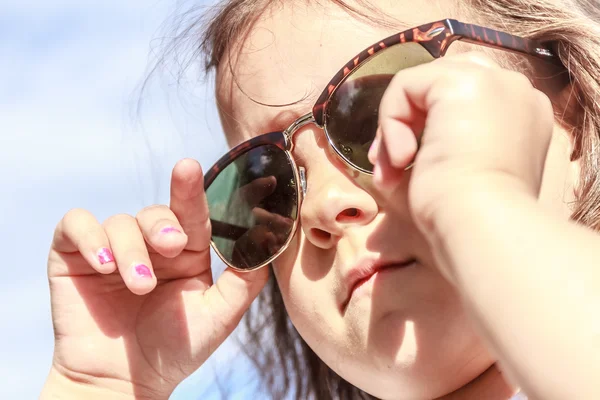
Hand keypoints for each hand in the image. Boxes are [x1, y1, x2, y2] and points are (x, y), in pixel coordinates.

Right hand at [43, 159, 267, 398]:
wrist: (125, 383)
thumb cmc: (174, 349)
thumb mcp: (219, 315)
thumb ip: (245, 279)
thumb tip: (269, 240)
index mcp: (186, 253)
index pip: (191, 214)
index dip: (191, 190)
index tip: (190, 168)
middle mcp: (150, 245)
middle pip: (155, 212)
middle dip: (164, 225)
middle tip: (173, 247)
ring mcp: (112, 249)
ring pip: (120, 221)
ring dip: (131, 251)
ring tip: (139, 286)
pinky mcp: (74, 257)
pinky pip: (75, 225)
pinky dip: (90, 237)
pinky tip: (103, 265)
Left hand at [369, 53, 554, 235]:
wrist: (484, 226)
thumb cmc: (468, 218)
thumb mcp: (457, 174)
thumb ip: (439, 147)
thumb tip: (395, 145)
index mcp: (522, 117)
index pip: (463, 98)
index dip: (424, 126)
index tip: (403, 168)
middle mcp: (514, 92)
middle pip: (441, 84)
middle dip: (406, 123)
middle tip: (387, 166)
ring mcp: (493, 81)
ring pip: (421, 85)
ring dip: (395, 129)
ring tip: (391, 172)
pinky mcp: (462, 82)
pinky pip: (406, 86)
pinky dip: (391, 122)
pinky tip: (402, 159)